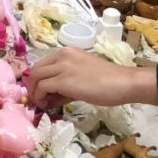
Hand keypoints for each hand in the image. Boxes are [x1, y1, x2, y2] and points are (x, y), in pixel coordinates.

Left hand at [28, 48, 157, 109]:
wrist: (124, 83)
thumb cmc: (109, 81)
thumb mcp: (82, 76)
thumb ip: (65, 82)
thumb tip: (49, 96)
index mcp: (66, 52)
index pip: (43, 63)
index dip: (38, 79)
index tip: (41, 92)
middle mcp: (61, 55)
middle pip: (36, 70)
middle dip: (33, 86)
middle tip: (38, 99)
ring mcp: (62, 66)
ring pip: (36, 78)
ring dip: (35, 93)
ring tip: (42, 104)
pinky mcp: (63, 80)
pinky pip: (42, 88)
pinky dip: (40, 97)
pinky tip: (47, 105)